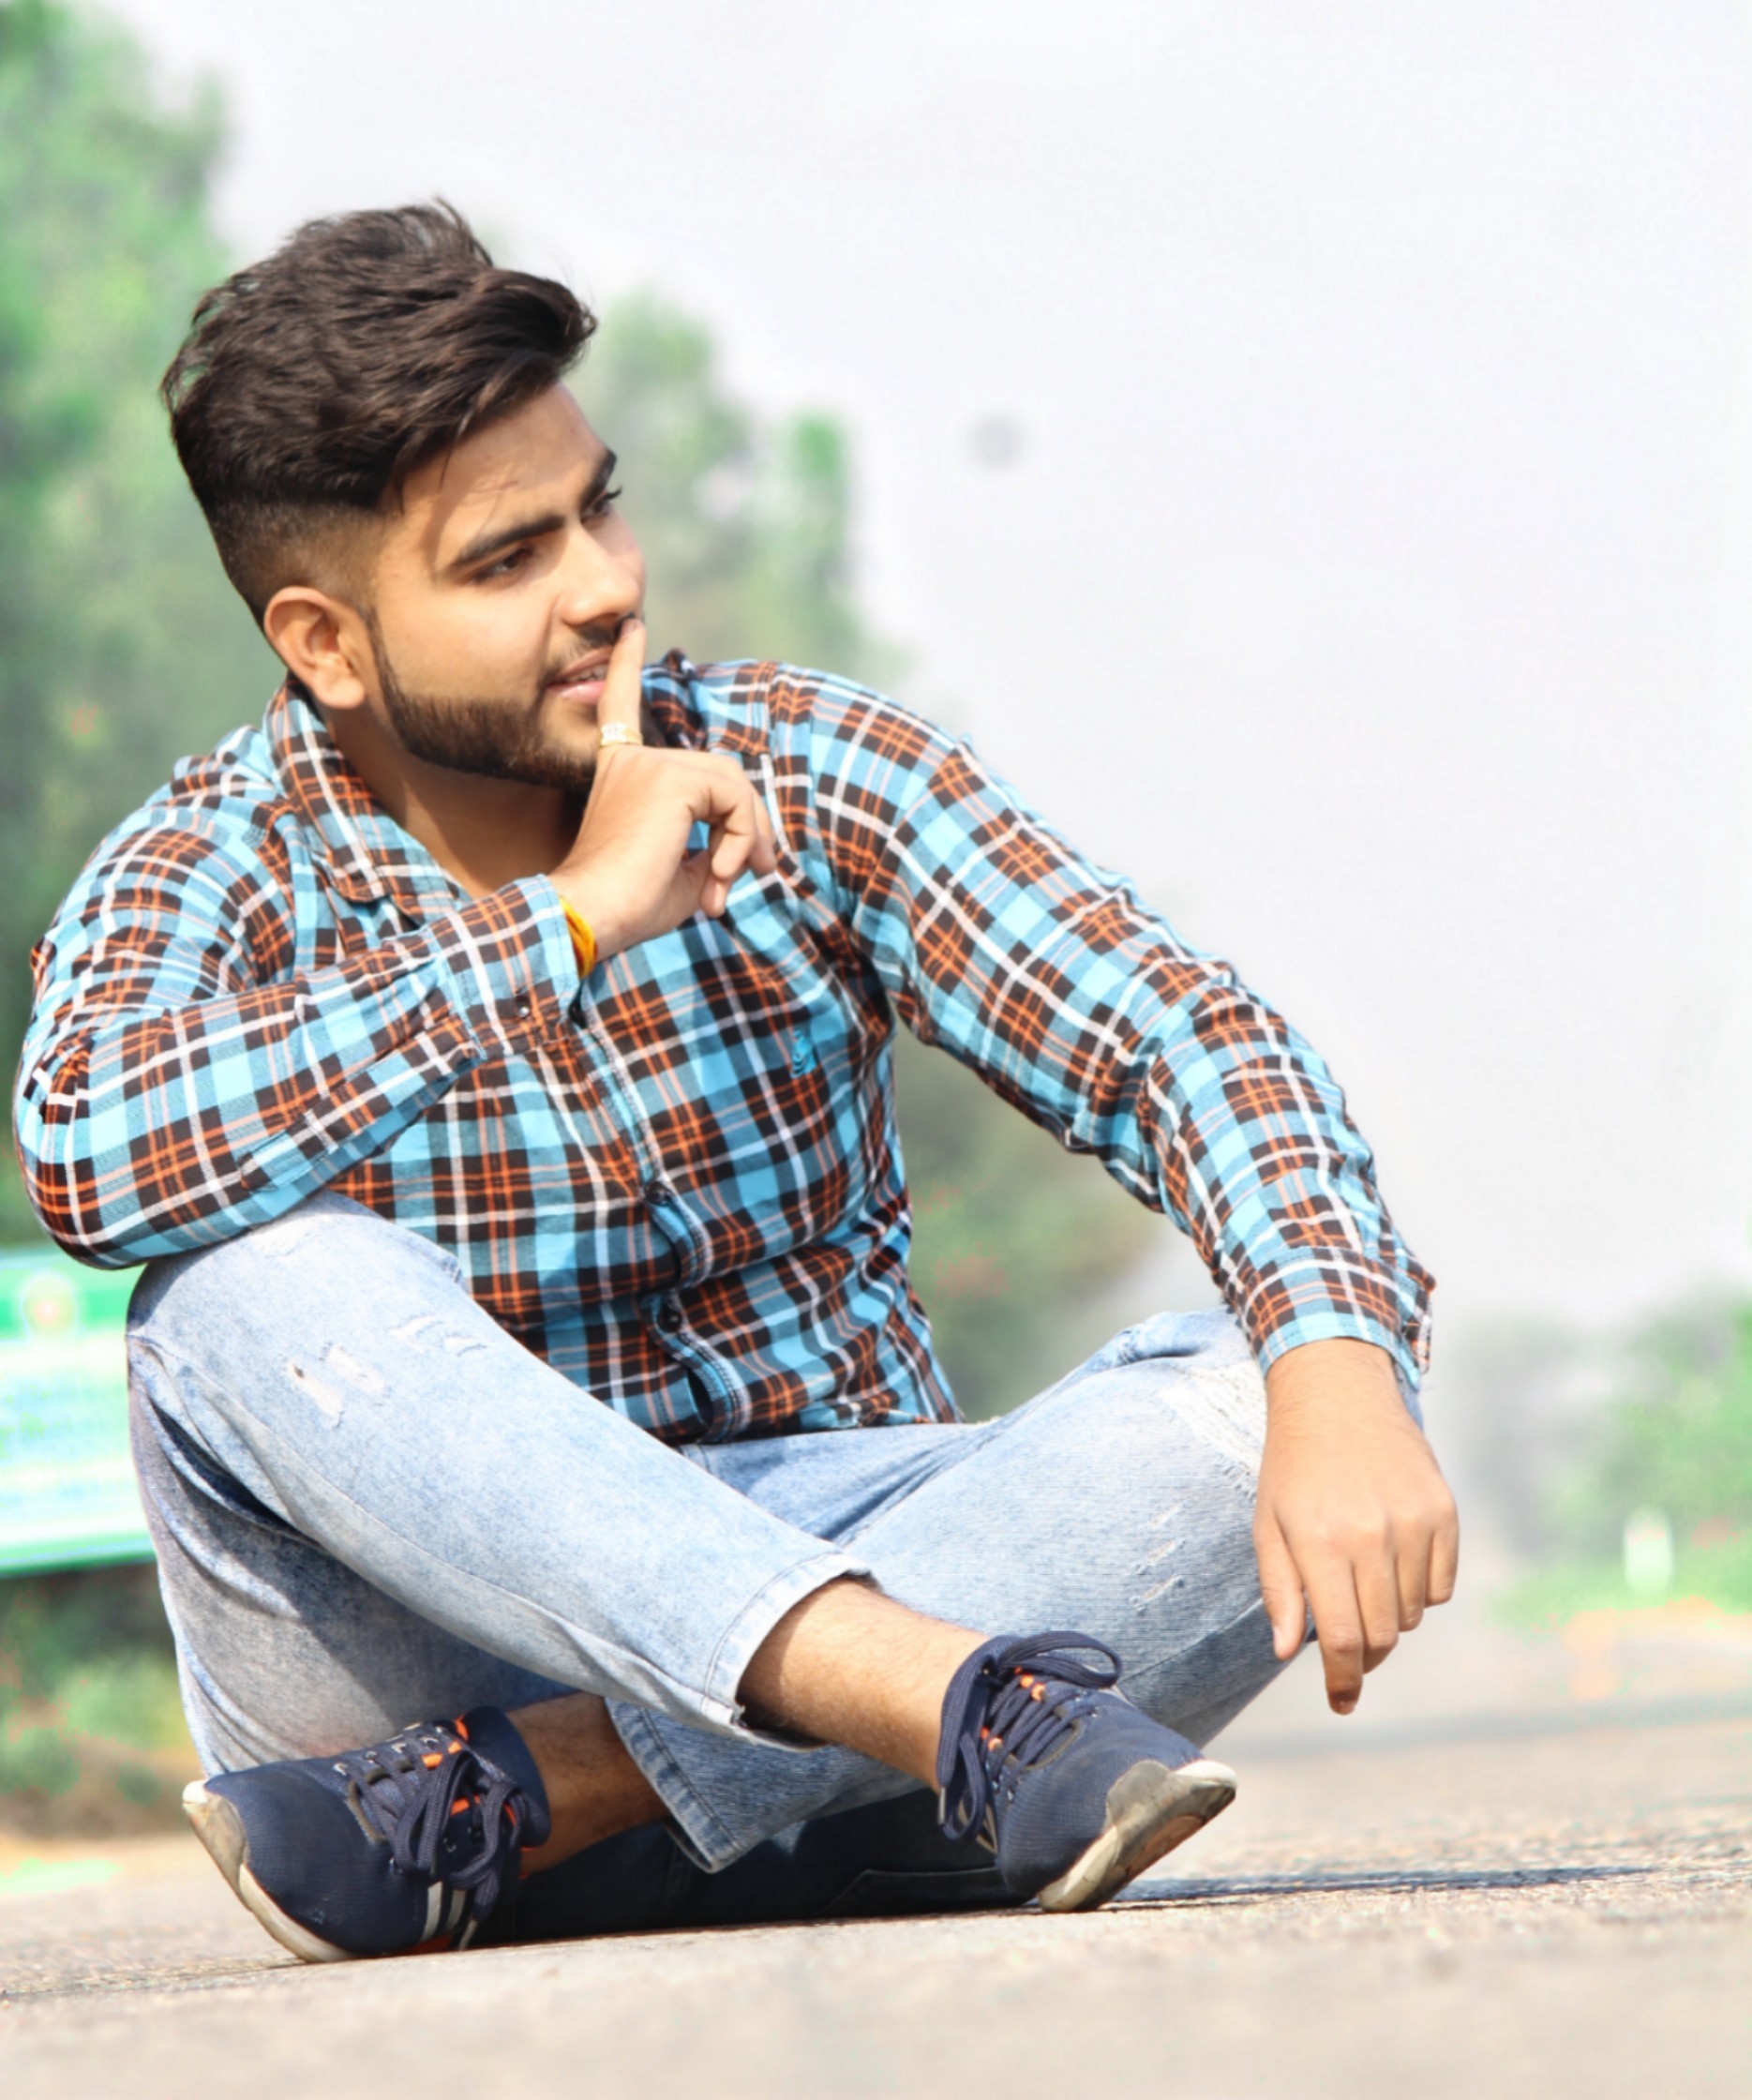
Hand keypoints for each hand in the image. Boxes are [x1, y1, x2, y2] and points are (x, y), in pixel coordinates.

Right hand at [551, 617, 777, 959]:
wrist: (592, 914)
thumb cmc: (628, 904)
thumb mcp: (679, 867)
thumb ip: (710, 842)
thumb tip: (752, 845)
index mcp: (621, 772)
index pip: (623, 708)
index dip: (627, 664)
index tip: (632, 624)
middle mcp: (631, 759)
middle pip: (718, 771)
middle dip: (744, 823)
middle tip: (744, 873)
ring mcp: (650, 763)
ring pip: (732, 785)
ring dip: (745, 836)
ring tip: (725, 881)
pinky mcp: (670, 779)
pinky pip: (734, 799)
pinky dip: (741, 839)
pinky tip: (720, 872)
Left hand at [1254, 1337, 1458, 1714]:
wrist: (1336, 1394)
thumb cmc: (1293, 1466)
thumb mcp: (1268, 1524)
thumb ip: (1279, 1590)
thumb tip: (1286, 1651)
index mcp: (1321, 1542)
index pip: (1343, 1638)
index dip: (1343, 1681)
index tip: (1340, 1702)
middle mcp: (1372, 1535)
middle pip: (1382, 1635)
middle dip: (1363, 1653)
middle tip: (1346, 1642)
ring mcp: (1414, 1522)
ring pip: (1412, 1614)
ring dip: (1387, 1616)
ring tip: (1362, 1579)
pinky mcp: (1444, 1511)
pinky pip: (1441, 1587)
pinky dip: (1420, 1591)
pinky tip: (1393, 1561)